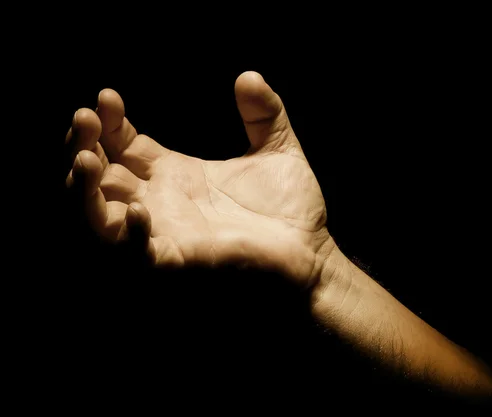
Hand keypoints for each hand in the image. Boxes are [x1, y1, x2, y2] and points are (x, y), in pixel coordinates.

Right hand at [65, 71, 334, 288]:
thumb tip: (248, 75)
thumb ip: (263, 113)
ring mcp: (165, 232)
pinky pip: (136, 255)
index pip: (121, 144)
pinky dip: (128, 236)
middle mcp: (160, 202)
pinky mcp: (178, 263)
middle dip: (81, 145)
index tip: (108, 96)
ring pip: (98, 216)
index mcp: (175, 174)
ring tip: (85, 158)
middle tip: (84, 117)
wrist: (313, 253)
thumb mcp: (278, 150)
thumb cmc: (291, 210)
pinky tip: (140, 210)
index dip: (107, 121)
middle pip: (98, 175)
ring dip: (82, 190)